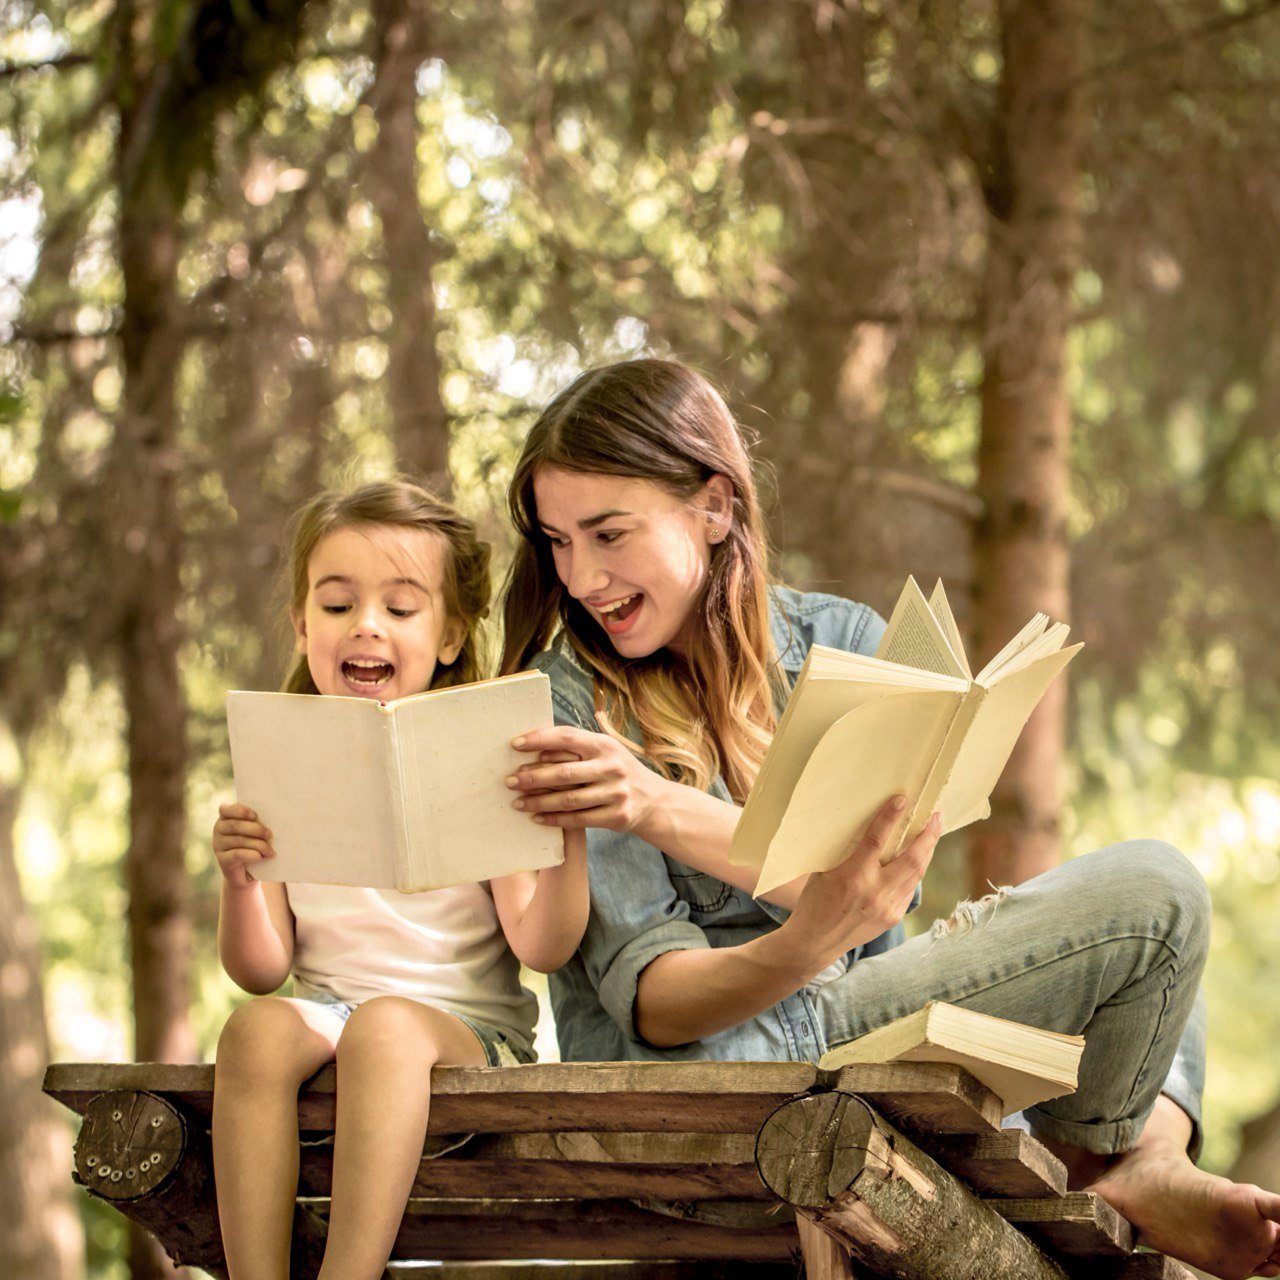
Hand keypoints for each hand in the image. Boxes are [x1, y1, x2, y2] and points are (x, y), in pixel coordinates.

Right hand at [213, 802, 274, 888]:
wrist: (247, 872)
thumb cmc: (255, 844)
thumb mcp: (255, 831)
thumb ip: (258, 822)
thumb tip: (276, 819)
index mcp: (226, 817)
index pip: (225, 809)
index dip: (239, 810)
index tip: (254, 815)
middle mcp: (219, 829)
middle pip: (235, 825)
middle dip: (255, 829)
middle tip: (270, 835)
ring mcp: (218, 845)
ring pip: (238, 840)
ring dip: (258, 844)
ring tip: (270, 851)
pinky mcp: (222, 860)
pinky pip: (237, 854)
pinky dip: (250, 855)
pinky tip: (260, 856)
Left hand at [507, 720, 661, 834]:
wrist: (654, 800)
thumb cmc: (617, 770)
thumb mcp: (606, 751)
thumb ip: (576, 746)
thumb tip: (535, 746)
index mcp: (605, 745)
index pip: (567, 737)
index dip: (539, 739)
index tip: (515, 744)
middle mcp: (612, 767)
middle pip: (563, 773)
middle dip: (532, 777)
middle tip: (509, 781)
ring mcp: (615, 793)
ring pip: (568, 799)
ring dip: (538, 801)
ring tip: (517, 802)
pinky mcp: (615, 816)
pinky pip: (577, 819)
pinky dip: (554, 819)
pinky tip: (536, 817)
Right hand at [786, 795, 939, 963]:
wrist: (816, 941)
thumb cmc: (815, 901)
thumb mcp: (824, 872)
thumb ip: (846, 852)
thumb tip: (865, 826)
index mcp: (852, 876)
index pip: (875, 840)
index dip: (889, 817)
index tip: (902, 799)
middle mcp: (874, 892)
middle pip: (912, 859)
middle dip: (928, 835)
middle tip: (937, 815)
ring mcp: (887, 907)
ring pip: (917, 873)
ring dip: (928, 850)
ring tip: (934, 831)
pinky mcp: (893, 917)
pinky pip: (909, 888)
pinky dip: (915, 870)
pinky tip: (918, 859)